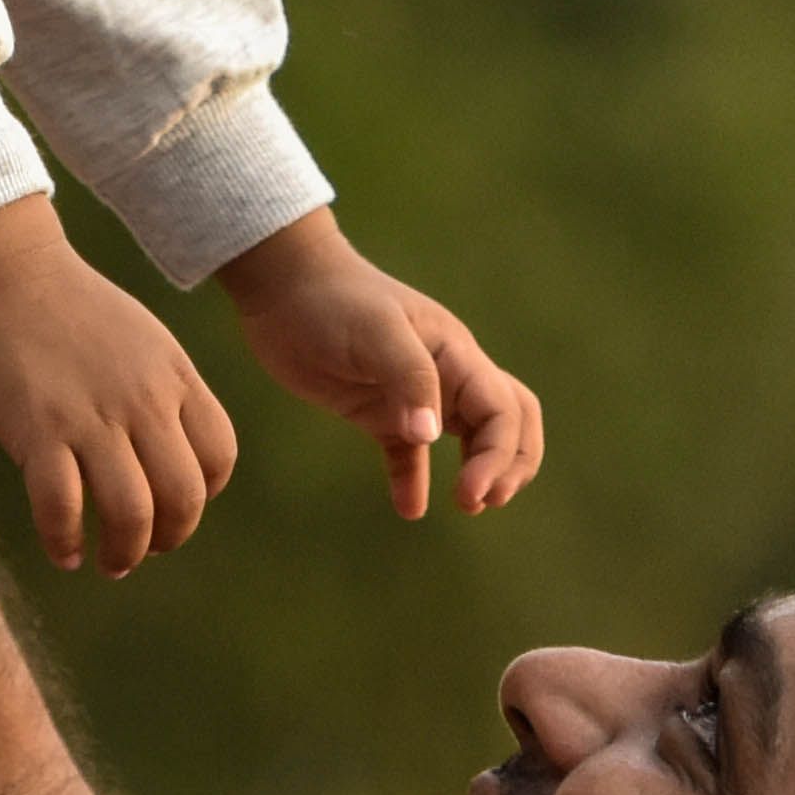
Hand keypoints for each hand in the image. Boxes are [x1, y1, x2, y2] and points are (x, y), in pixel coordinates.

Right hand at [0, 197, 240, 577]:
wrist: (9, 272)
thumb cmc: (71, 309)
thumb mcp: (144, 341)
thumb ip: (163, 391)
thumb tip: (168, 452)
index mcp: (174, 377)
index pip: (218, 458)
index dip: (202, 496)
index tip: (173, 508)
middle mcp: (143, 401)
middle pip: (183, 498)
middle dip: (168, 539)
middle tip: (143, 549)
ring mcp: (92, 418)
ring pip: (131, 514)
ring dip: (123, 552)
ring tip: (108, 562)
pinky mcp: (39, 430)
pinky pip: (62, 508)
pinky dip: (64, 542)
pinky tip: (61, 551)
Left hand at [218, 212, 544, 522]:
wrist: (283, 285)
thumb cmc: (332, 299)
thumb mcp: (375, 332)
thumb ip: (408, 379)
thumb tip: (430, 436)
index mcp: (455, 355)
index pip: (503, 410)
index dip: (499, 456)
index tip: (471, 493)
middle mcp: (445, 375)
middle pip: (507, 421)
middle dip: (511, 462)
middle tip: (485, 501)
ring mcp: (412, 395)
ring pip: (469, 437)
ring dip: (478, 472)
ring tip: (467, 506)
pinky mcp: (378, 412)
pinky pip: (408, 454)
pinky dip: (413, 482)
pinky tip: (409, 509)